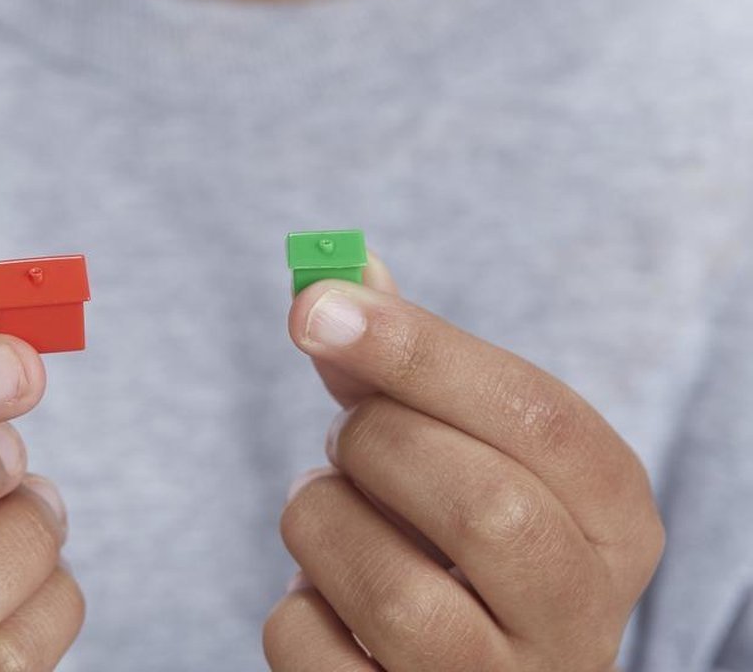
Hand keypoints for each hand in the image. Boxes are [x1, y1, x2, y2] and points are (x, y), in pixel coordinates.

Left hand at [264, 254, 662, 671]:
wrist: (445, 660)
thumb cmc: (448, 525)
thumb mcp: (453, 439)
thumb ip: (401, 361)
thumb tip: (332, 275)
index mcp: (614, 521)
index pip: (541, 418)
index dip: (418, 349)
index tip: (314, 306)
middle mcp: (584, 624)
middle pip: (485, 509)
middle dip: (376, 443)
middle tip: (346, 438)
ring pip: (397, 596)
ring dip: (320, 520)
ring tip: (327, 511)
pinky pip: (317, 653)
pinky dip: (295, 603)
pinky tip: (324, 597)